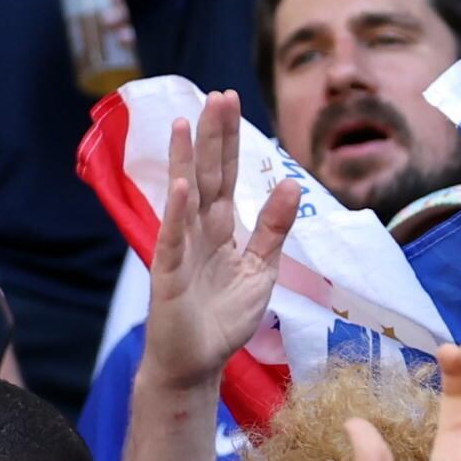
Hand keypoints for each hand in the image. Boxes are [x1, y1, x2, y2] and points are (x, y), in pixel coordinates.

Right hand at [138, 85, 298, 394]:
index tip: (230, 101)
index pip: (226, 175)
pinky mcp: (168, 274)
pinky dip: (176, 212)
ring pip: (183, 197)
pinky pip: (172, 238)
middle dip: (211, 136)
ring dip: (184, 160)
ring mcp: (180, 250)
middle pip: (206, 175)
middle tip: (216, 95)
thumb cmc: (224, 319)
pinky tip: (181, 185)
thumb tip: (293, 184)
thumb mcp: (262, 270)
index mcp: (221, 229)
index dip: (229, 139)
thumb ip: (273, 228)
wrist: (196, 364)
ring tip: (183, 122)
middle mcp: (197, 232)